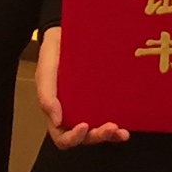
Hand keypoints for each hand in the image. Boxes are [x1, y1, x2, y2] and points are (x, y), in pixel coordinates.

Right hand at [33, 26, 128, 150]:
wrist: (69, 33)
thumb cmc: (54, 52)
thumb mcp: (46, 69)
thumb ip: (46, 94)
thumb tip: (56, 121)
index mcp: (57, 111)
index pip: (62, 136)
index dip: (72, 138)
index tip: (83, 126)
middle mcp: (74, 114)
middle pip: (85, 137)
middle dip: (97, 136)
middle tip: (110, 127)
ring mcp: (90, 108)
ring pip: (99, 132)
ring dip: (109, 135)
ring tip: (120, 130)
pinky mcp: (104, 100)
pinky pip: (111, 118)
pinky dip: (118, 128)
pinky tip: (126, 128)